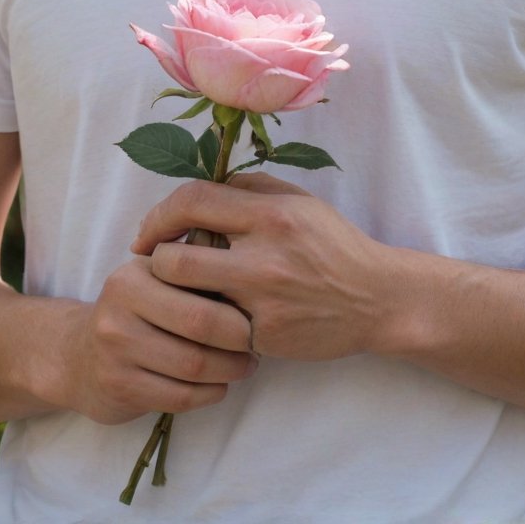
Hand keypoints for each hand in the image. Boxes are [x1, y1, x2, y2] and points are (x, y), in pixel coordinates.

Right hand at [56, 256, 256, 425]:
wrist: (76, 357)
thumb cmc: (134, 313)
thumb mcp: (153, 279)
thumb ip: (191, 270)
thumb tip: (248, 270)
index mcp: (133, 276)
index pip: (197, 287)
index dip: (235, 304)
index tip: (254, 313)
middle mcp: (119, 310)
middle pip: (199, 327)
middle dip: (238, 340)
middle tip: (255, 346)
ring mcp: (115, 352)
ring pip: (193, 366)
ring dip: (230, 370)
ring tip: (244, 366)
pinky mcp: (119, 388)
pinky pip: (180, 397)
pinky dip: (209, 393)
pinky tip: (218, 386)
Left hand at [131, 174, 391, 362]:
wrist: (376, 299)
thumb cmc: (334, 243)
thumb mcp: (299, 201)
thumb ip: (250, 187)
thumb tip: (203, 188)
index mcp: (270, 213)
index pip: (193, 201)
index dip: (159, 214)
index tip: (148, 231)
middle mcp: (264, 256)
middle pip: (176, 258)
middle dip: (156, 260)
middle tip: (155, 264)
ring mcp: (264, 301)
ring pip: (188, 301)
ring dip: (172, 296)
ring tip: (174, 292)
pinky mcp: (265, 337)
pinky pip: (215, 330)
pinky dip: (204, 324)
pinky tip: (207, 320)